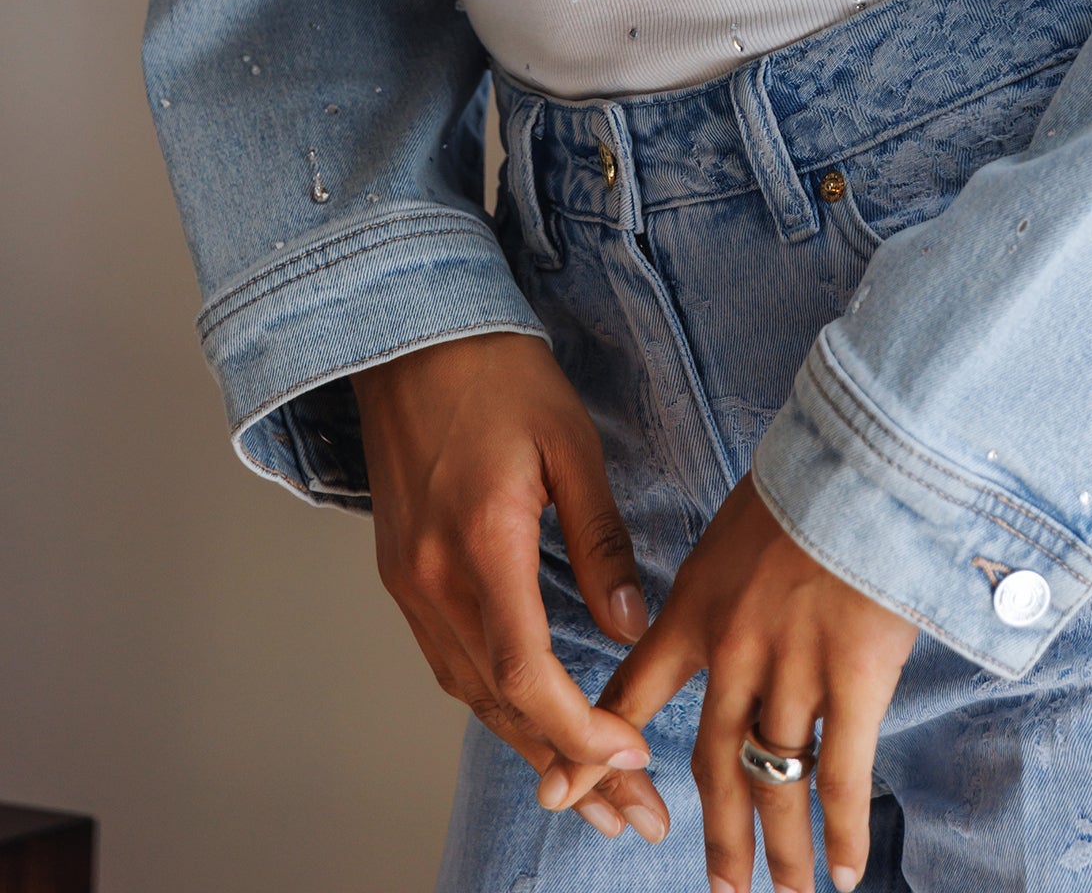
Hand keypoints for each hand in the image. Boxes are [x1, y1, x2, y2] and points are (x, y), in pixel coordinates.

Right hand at [352, 331, 666, 844]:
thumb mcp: (568, 442)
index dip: (579, 729)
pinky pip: (450, 662)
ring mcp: (408, 581)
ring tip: (593, 793)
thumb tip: (628, 624)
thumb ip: (600, 539)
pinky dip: (497, 702)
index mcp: (479, 545)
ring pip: (471, 693)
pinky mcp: (401, 573)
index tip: (633, 760)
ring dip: (532, 746)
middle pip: (499, 704)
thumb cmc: (495, 372)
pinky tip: (533, 722)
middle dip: (570, 768)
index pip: (524, 672)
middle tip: (632, 817)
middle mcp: (431, 580)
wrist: (406, 332)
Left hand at [554, 473, 917, 892]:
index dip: (594, 749)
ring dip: (781, 849)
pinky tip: (845, 868)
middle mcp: (733, 649)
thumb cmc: (810, 476)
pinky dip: (842, 828)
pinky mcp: (853, 674)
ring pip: (775, 781)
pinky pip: (841, 772)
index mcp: (696, 607)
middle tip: (721, 887)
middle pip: (715, 763)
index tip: (560, 793)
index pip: (633, 689)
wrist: (866, 451)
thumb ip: (724, 586)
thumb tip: (728, 613)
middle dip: (718, 834)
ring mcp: (792, 666)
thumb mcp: (736, 525)